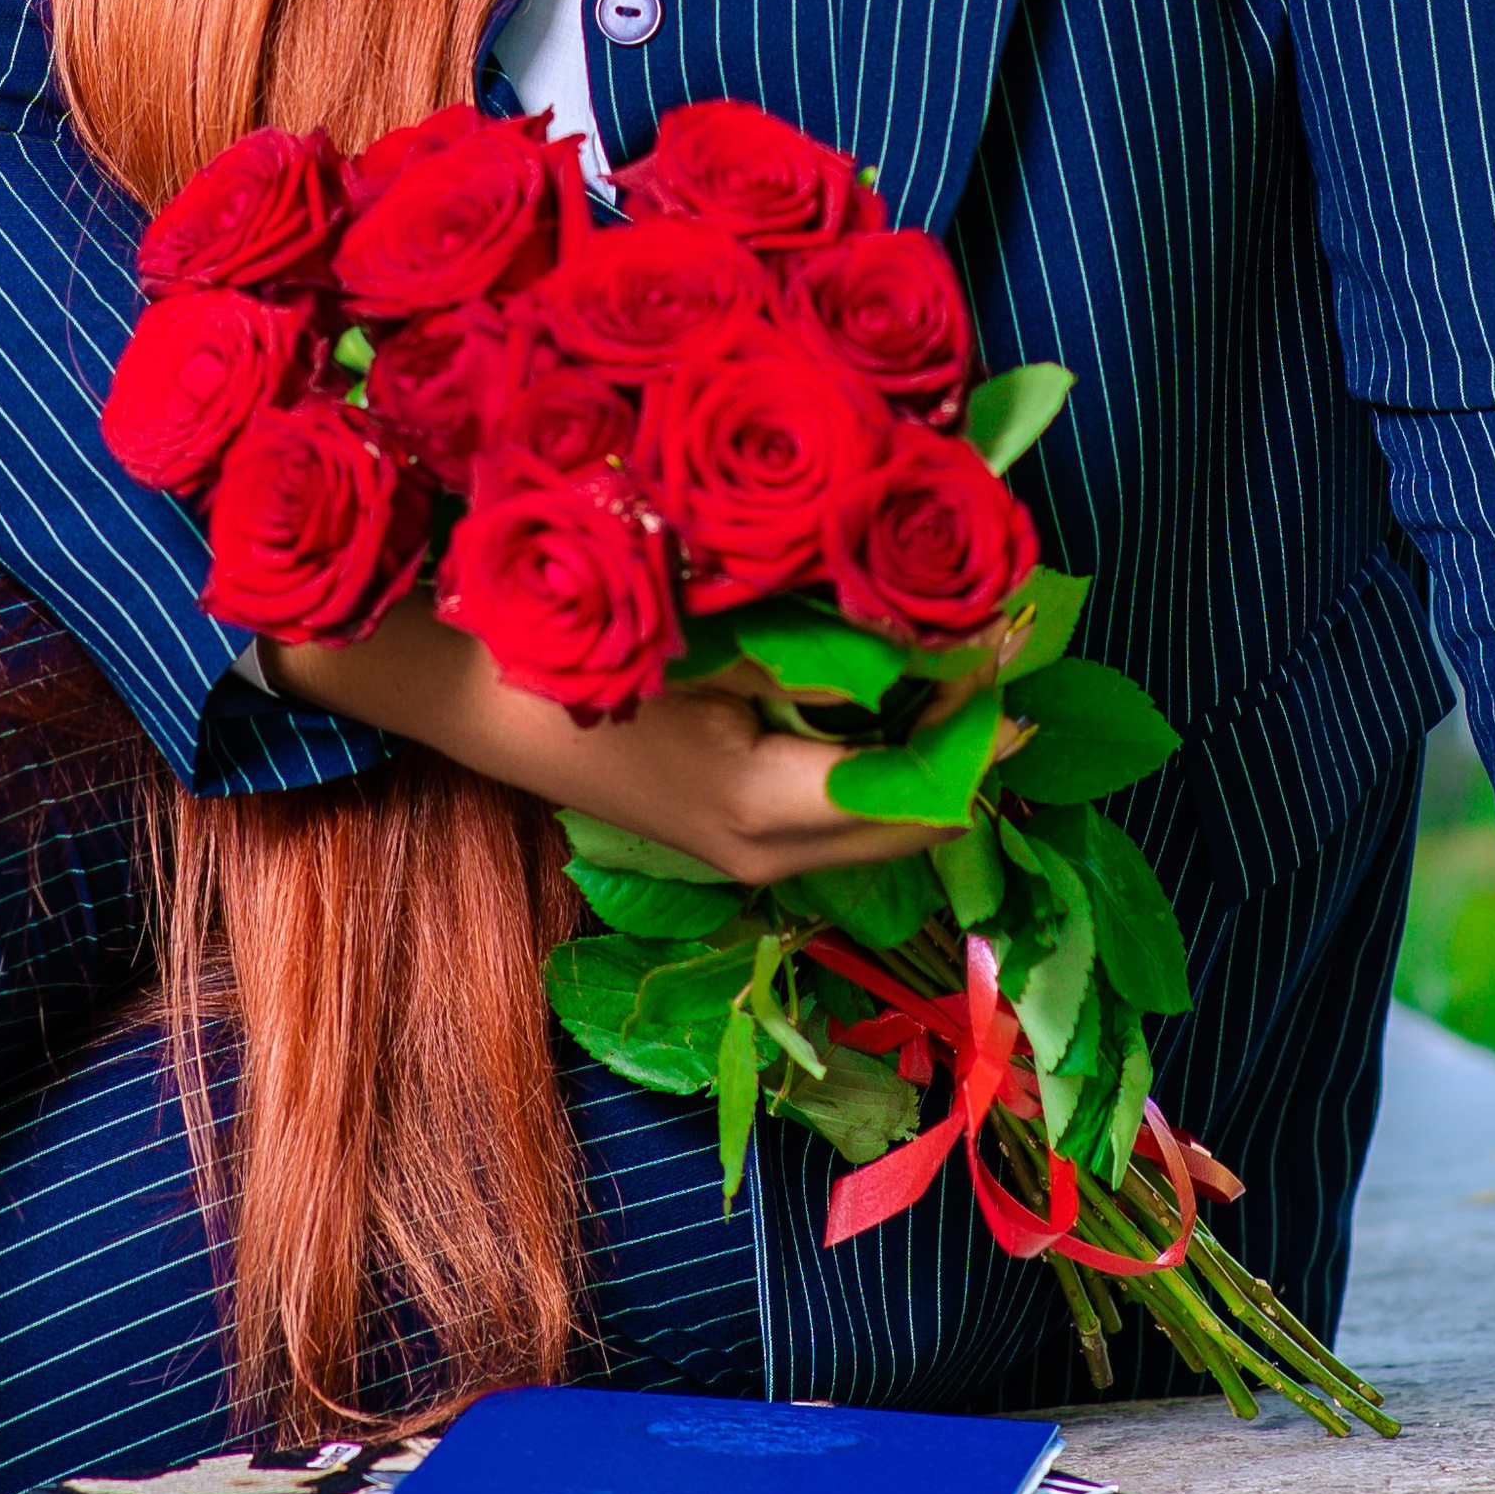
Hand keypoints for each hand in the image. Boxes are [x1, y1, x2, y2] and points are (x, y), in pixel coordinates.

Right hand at [261, 595, 948, 887]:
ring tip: (966, 664)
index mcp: (767, 808)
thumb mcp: (712, 638)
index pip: (921, 784)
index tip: (1022, 640)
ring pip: (882, 821)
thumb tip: (939, 636)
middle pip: (917, 821)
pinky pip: (841, 811)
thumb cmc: (583, 656)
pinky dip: (884, 760)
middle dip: (973, 744)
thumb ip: (827, 649)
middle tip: (1012, 652)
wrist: (471, 700)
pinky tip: (892, 692)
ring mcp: (747, 856)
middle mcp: (768, 855)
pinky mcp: (731, 837)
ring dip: (930, 752)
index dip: (983, 720)